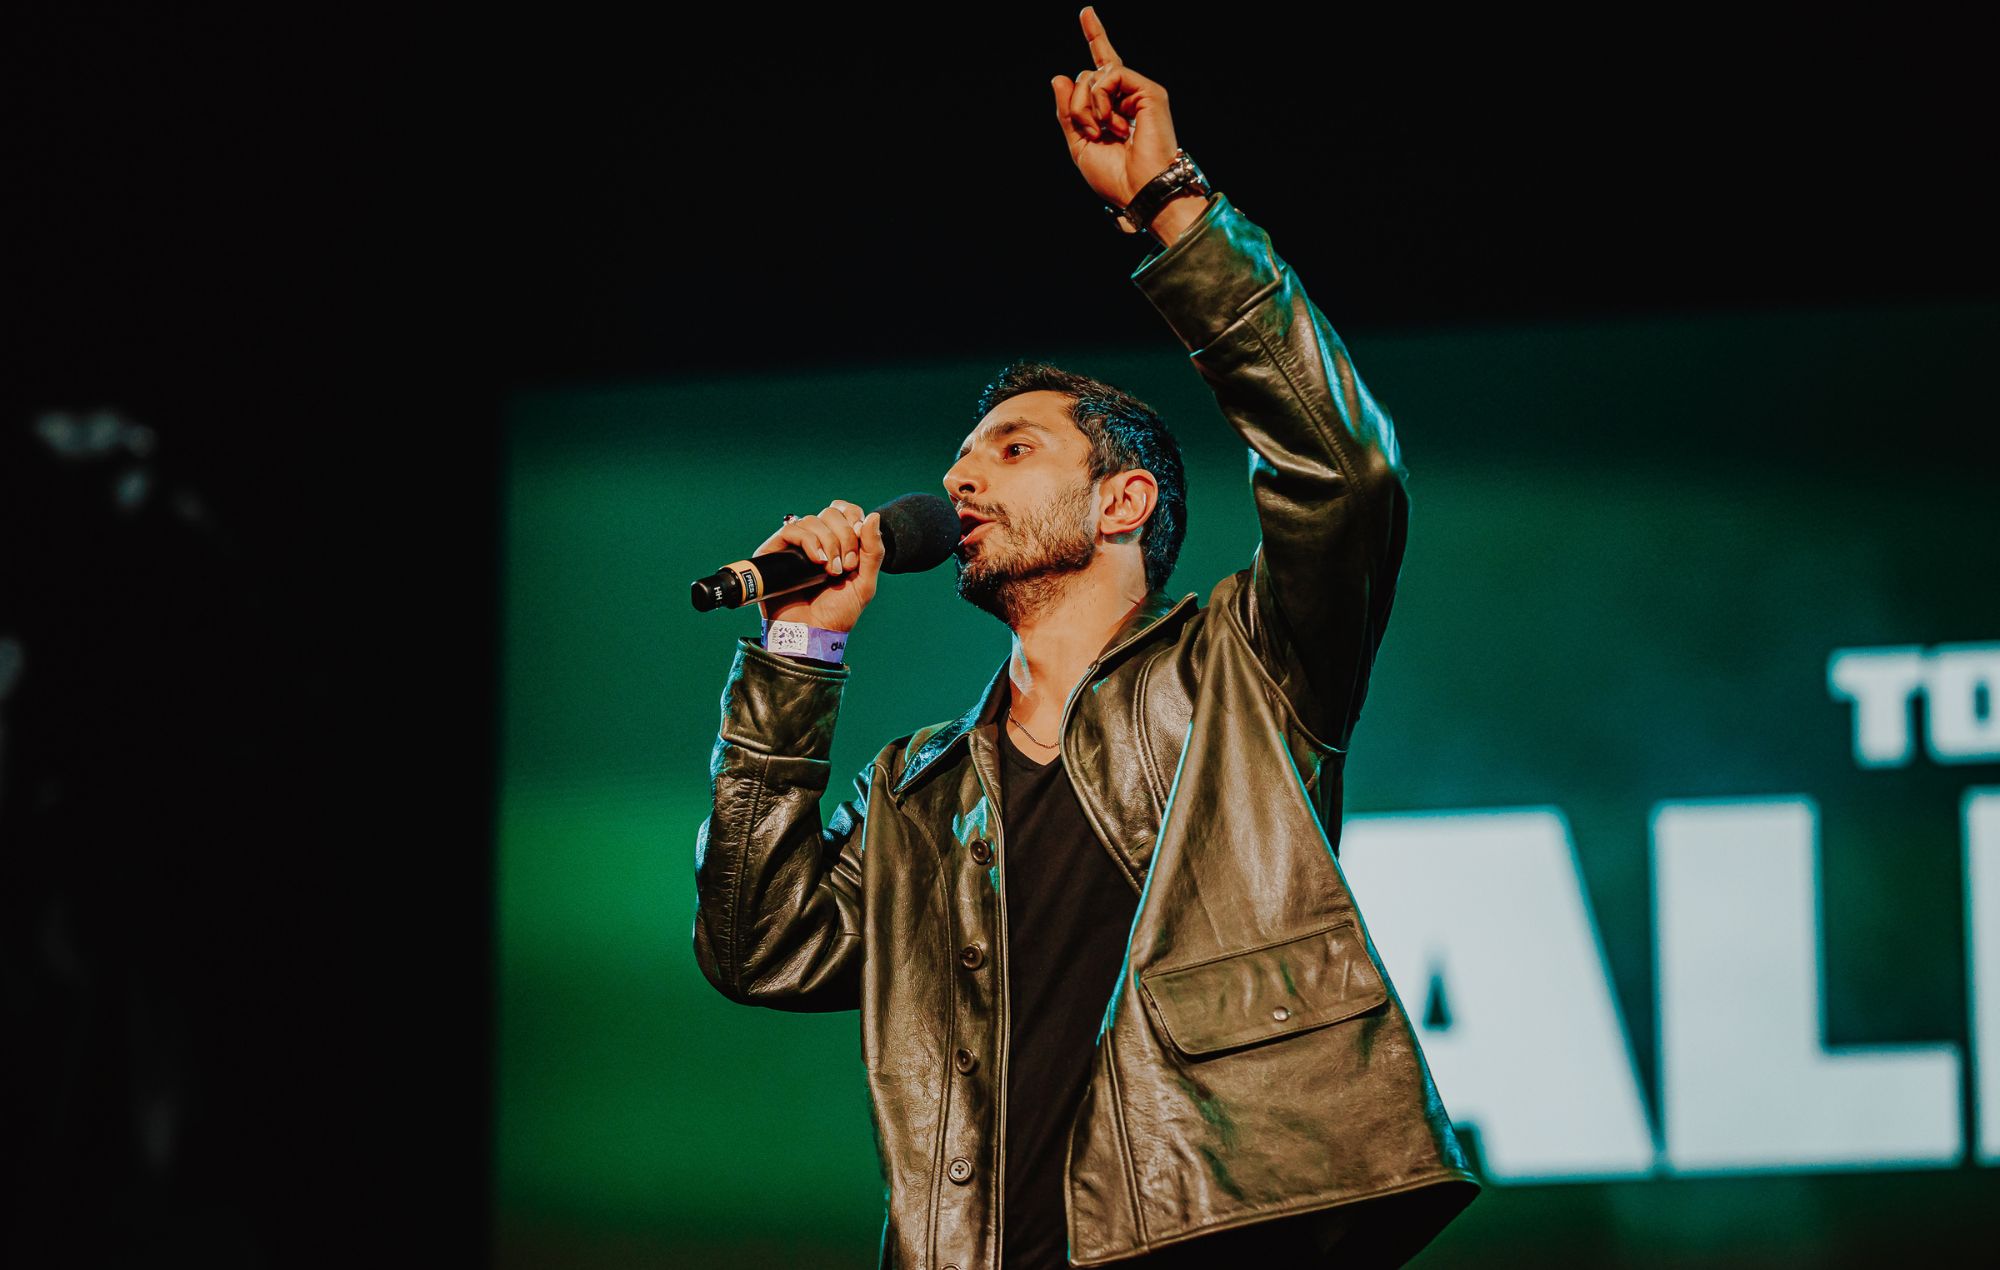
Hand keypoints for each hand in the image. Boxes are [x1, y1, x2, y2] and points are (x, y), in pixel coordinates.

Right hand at [753, 500, 885, 633]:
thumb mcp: (865, 582)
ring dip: (829, 544)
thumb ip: (874, 551)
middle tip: (846, 566)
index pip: (846, 511)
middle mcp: (816, 541)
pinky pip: (792, 529)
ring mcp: (795, 546)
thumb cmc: (837, 613)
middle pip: (831, 513)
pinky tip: (816, 561)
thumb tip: (874, 516)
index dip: (854, 519)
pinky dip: (809, 541)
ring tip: (830, 571)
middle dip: (845, 538)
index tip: (858, 545)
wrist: (812, 633)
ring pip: (813, 520)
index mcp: (838, 543)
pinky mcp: (775, 551)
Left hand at [1051, 7, 1196, 238]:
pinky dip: (1101, 98)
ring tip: (1104, 131)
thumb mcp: (1079, 144)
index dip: (1096, 37)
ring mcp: (1139, 92)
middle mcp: (1127, 95)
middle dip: (1076, 106)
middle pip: (1085, 76)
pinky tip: (1113, 123)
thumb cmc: (1114, 176)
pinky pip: (1110, 74)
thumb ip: (1067, 111)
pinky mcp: (1149, 91)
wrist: (1139, 191)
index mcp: (1113, 107)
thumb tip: (1059, 76)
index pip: (1101, 67)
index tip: (1087, 13)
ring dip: (1087, 106)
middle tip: (1091, 133)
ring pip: (1094, 75)